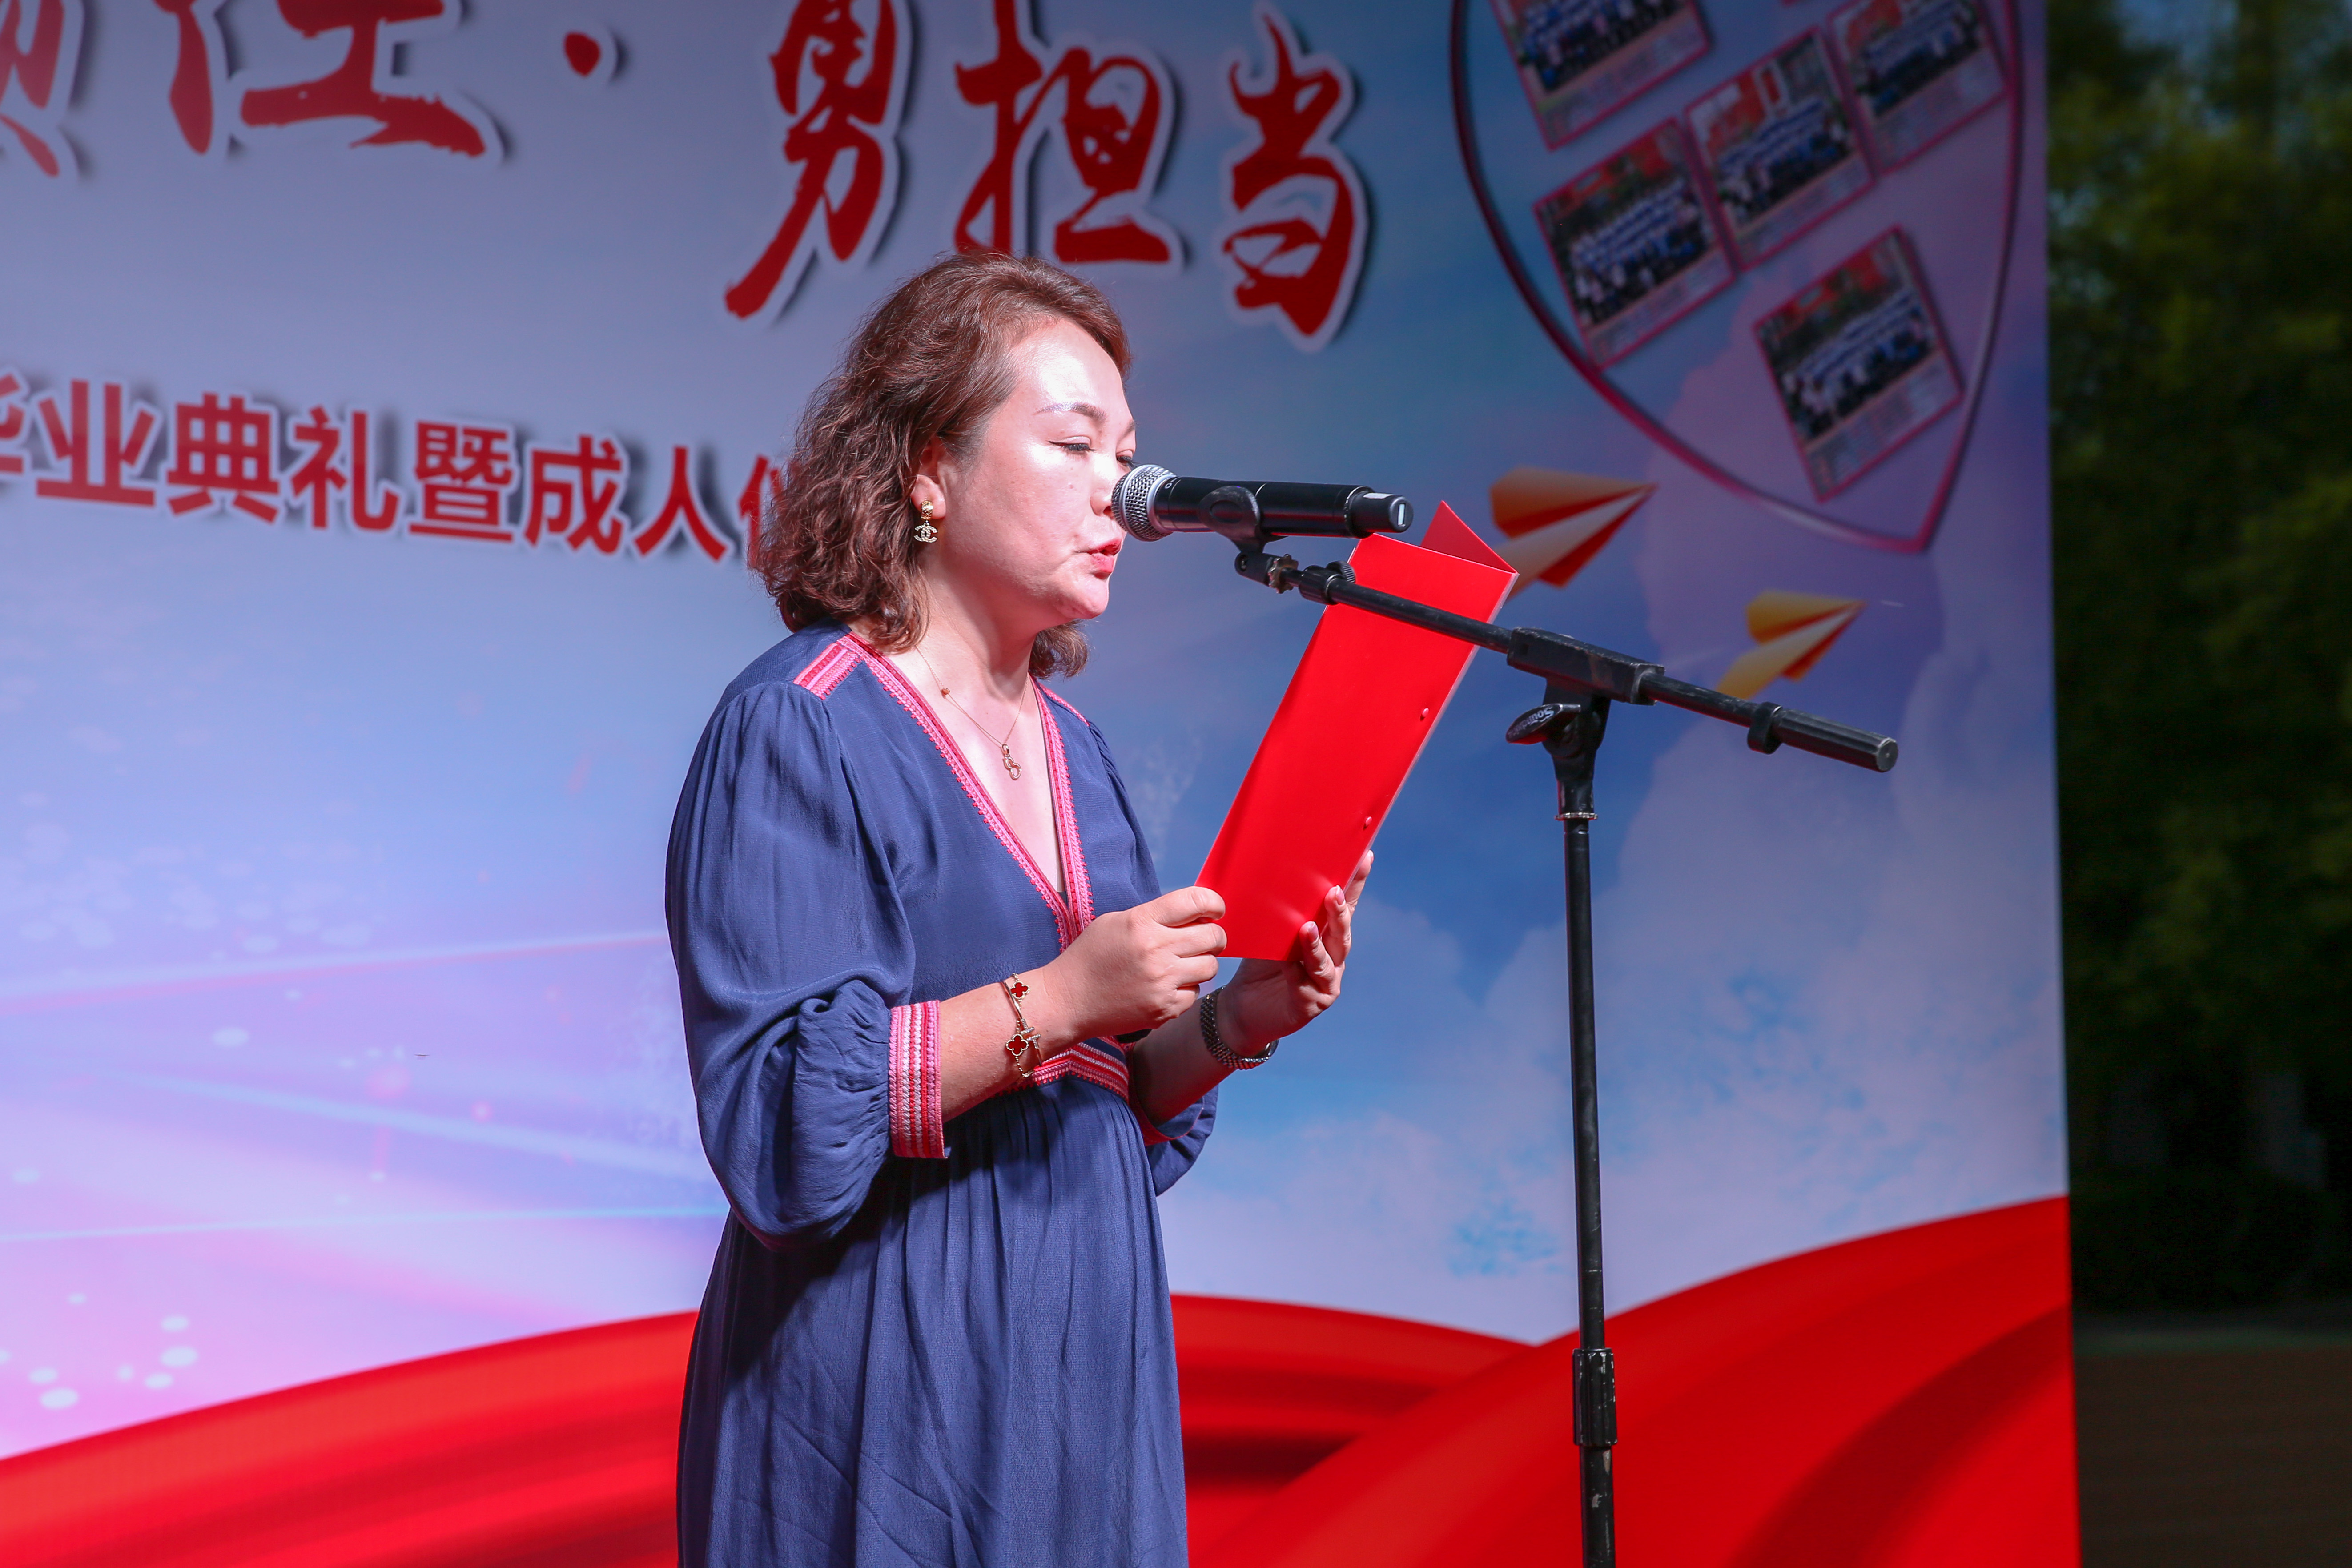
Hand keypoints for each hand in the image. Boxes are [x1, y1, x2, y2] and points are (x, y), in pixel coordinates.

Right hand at [1032, 886, 1225, 1043]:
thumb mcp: (1115, 921)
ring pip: (1210, 966)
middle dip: (1215, 935)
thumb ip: (1154, 915)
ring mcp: (1161, 982)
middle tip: (1206, 939)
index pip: (1195, 901)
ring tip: (1184, 964)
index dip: (1213, 902)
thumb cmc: (1090, 957)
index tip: (1215, 910)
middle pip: (1213, 936)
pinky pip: (1195, 994)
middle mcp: (1155, 950)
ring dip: (1202, 963)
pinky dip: (1186, 989)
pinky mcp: (1163, 1009)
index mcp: (1142, 922)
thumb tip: (1194, 914)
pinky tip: (1166, 987)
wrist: (1068, 1001)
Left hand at [1219, 850, 1372, 1051]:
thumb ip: (1280, 910)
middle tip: (1334, 891)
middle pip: (1342, 931)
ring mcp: (1326, 981)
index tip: (1365, 857)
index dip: (1355, 883)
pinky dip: (1298, 970)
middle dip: (1340, 911)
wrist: (1244, 1006)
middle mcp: (1333, 957)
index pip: (1345, 905)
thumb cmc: (1261, 963)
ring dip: (1318, 943)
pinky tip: (1289, 960)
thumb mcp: (1270, 932)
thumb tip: (1274, 870)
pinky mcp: (1311, 1002)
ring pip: (1328, 959)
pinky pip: (1305, 983)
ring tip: (1308, 927)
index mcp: (1327, 934)